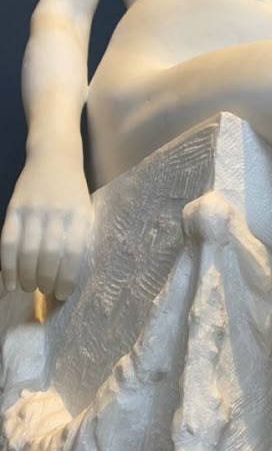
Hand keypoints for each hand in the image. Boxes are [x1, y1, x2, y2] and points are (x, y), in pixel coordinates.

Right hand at [1, 153, 91, 299]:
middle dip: (46, 279)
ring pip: (26, 251)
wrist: (55, 156)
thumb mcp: (85, 209)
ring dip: (26, 276)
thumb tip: (70, 275)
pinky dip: (6, 266)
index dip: (66, 277)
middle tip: (46, 292)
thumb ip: (78, 236)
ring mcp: (33, 209)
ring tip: (28, 289)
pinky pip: (7, 242)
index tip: (64, 294)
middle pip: (48, 254)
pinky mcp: (14, 208)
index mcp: (80, 215)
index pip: (73, 252)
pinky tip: (9, 283)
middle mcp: (56, 212)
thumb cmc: (74, 190)